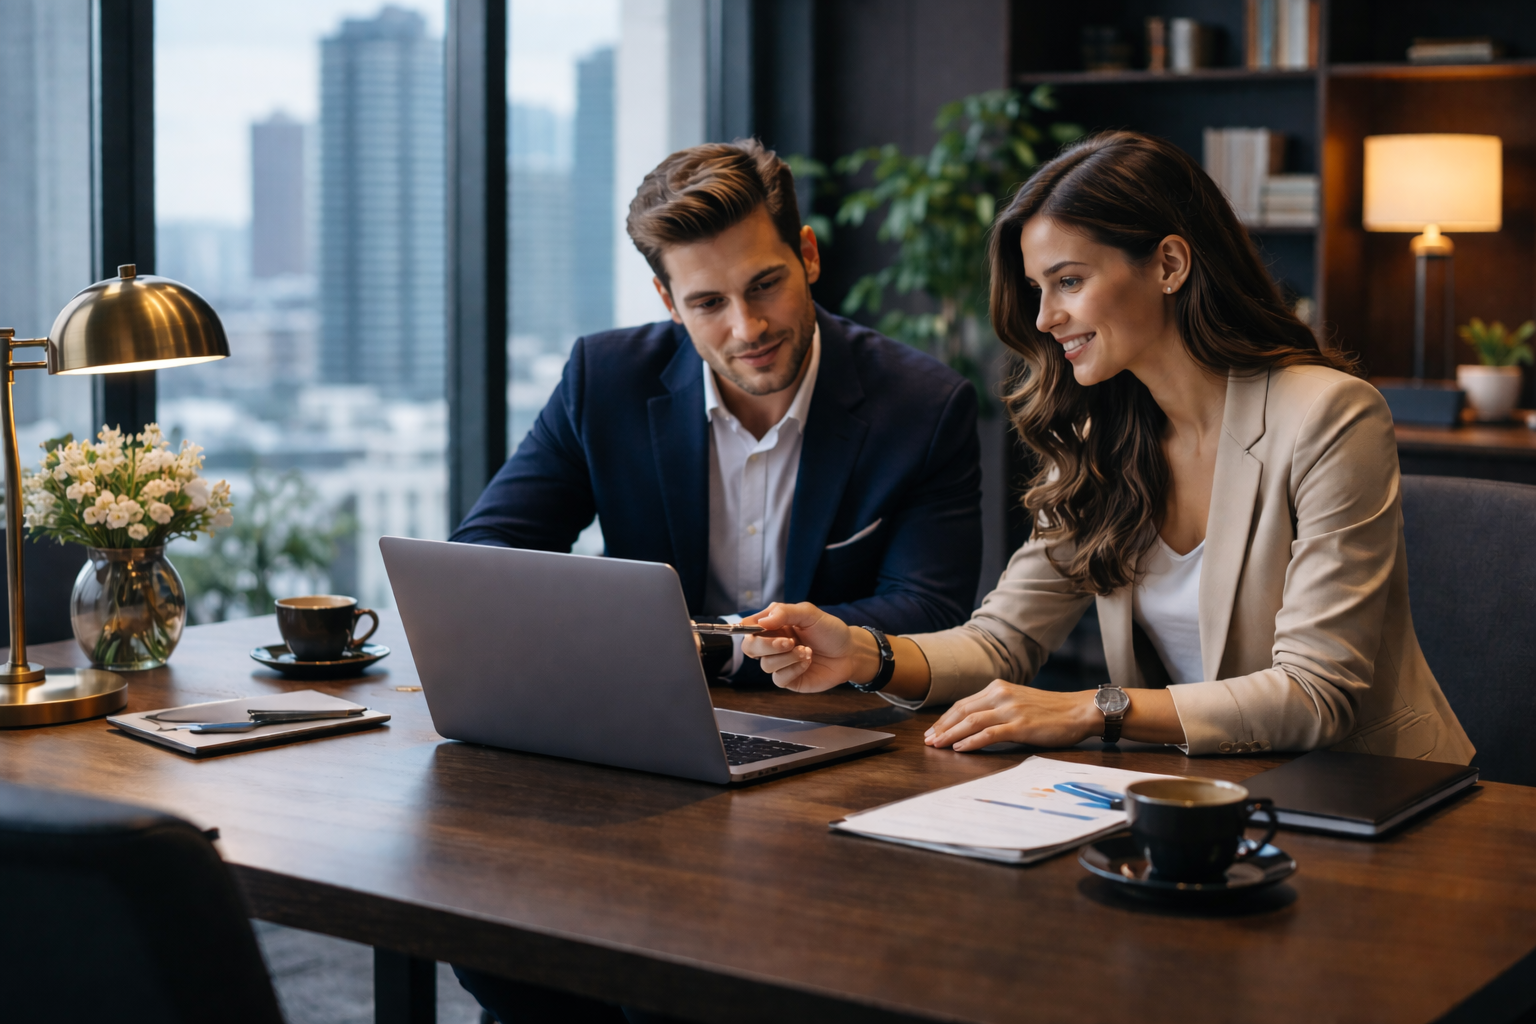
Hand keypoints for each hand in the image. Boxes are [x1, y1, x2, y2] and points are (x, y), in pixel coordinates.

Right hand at [739, 602, 874, 691]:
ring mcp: (780, 663)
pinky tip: (807, 662)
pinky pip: (779, 678)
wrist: (849, 652)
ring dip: (787, 657)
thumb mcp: (809, 613)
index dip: (747, 629)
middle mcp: (772, 644)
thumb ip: (785, 612)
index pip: (748, 627)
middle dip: (767, 646)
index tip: (759, 627)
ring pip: (766, 665)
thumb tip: (762, 622)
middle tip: (789, 641)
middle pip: (750, 648)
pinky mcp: (789, 679)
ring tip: (807, 651)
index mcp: (773, 625)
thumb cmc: (829, 631)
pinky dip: (794, 669)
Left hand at [925, 681, 1100, 751]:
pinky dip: (971, 742)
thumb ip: (998, 707)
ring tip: (937, 746)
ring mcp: (1011, 709)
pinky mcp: (1020, 725)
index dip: (945, 718)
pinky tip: (960, 749)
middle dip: (942, 727)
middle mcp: (1001, 695)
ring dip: (950, 734)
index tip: (932, 730)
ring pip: (971, 722)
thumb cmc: (1052, 710)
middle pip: (962, 711)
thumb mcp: (1020, 701)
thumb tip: (974, 723)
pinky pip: (989, 734)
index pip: (964, 704)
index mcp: (999, 688)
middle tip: (928, 740)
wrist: (1080, 710)